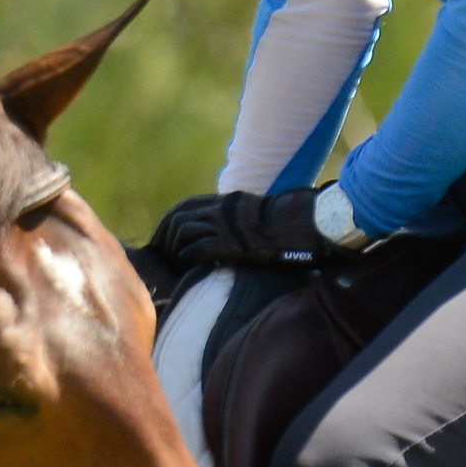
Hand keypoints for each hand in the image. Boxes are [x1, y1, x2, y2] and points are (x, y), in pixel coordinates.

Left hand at [145, 187, 330, 274]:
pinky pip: (196, 248)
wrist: (305, 225)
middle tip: (160, 252)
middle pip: (177, 218)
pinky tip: (185, 264)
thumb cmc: (286, 223)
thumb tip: (226, 232)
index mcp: (225, 202)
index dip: (169, 222)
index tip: (163, 237)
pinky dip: (185, 256)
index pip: (185, 207)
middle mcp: (220, 210)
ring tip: (173, 261)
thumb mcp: (255, 213)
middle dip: (164, 236)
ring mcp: (225, 226)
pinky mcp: (230, 244)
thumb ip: (236, 217)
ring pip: (182, 231)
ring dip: (173, 248)